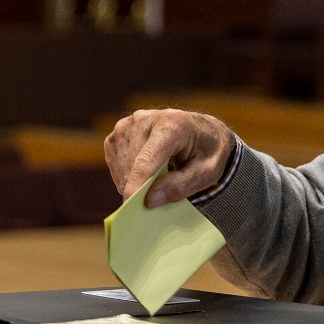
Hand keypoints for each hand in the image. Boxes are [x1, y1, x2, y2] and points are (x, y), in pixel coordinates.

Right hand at [103, 108, 236, 207]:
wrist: (203, 131)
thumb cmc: (208, 152)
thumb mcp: (208, 173)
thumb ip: (181, 186)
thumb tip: (150, 200)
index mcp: (172, 124)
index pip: (148, 159)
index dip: (137, 184)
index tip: (129, 205)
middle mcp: (145, 119)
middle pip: (132, 165)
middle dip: (142, 188)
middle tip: (164, 192)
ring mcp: (128, 124)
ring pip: (122, 167)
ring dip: (135, 182)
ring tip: (160, 177)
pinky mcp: (118, 132)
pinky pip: (115, 164)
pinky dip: (127, 175)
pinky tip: (146, 172)